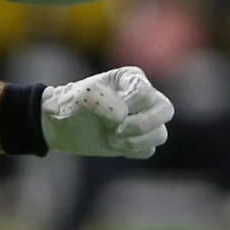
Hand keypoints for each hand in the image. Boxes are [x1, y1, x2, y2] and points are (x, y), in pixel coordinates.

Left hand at [42, 66, 174, 159]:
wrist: (64, 125)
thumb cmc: (74, 103)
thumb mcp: (83, 96)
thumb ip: (103, 101)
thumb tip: (122, 117)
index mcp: (132, 79)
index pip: (146, 92)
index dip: (131, 106)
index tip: (111, 113)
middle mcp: (145, 96)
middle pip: (165, 110)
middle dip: (142, 124)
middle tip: (118, 130)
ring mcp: (145, 119)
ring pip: (160, 134)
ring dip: (136, 140)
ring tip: (112, 138)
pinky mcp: (140, 140)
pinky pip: (149, 149)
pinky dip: (133, 150)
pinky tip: (116, 145)